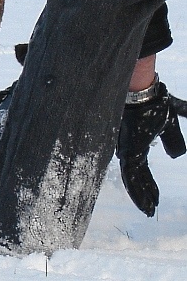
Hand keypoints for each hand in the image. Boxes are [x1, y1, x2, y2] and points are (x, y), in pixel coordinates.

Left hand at [116, 84, 185, 216]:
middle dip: (143, 194)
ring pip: (131, 178)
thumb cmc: (154, 104)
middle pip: (136, 177)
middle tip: (150, 210)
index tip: (154, 198)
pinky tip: (142, 200)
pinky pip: (129, 174)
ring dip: (140, 195)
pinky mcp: (127, 149)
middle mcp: (129, 149)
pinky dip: (135, 189)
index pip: (141, 170)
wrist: (143, 93)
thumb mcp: (169, 127)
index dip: (148, 184)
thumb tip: (176, 155)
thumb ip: (172, 141)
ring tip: (148, 210)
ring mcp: (127, 149)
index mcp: (138, 144)